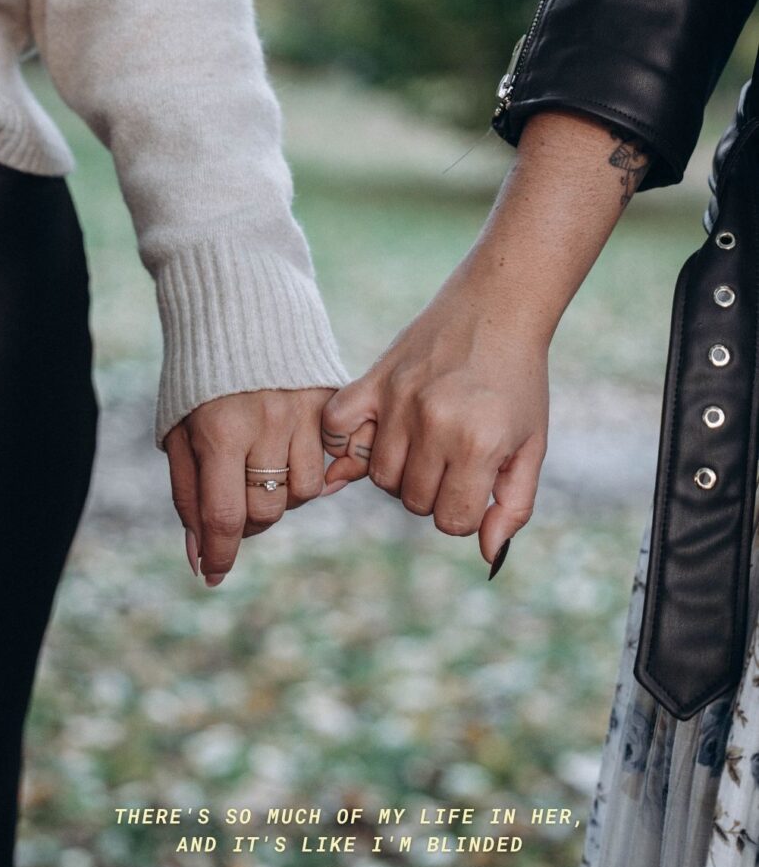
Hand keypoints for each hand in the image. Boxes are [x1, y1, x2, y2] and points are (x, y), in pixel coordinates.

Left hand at [164, 388, 345, 585]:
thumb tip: (200, 556)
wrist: (239, 306)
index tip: (213, 575)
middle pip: (268, 510)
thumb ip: (188, 493)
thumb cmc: (198, 377)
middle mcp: (267, 423)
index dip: (219, 554)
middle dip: (248, 522)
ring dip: (282, 497)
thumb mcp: (178, 431)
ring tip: (263, 473)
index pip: (224, 515)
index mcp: (220, 430)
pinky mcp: (331, 402)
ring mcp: (304, 412)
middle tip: (235, 505)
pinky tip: (290, 457)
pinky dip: (311, 472)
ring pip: (304, 493)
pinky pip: (331, 463)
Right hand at [321, 257, 548, 566]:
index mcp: (479, 445)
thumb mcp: (531, 447)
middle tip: (452, 462)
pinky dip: (346, 442)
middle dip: (434, 493)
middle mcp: (435, 425)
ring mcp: (398, 402)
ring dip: (400, 473)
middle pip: (413, 502)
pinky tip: (372, 437)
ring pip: (379, 477)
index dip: (465, 512)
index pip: (451, 521)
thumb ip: (513, 506)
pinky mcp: (373, 380)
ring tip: (422, 446)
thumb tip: (489, 557)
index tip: (475, 485)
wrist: (498, 309)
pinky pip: (336, 430)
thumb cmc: (519, 383)